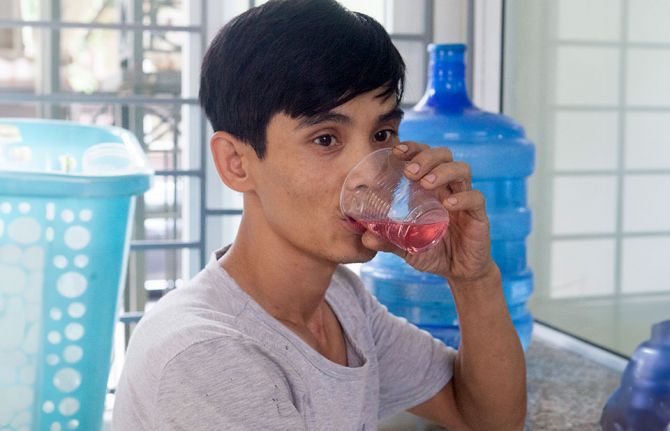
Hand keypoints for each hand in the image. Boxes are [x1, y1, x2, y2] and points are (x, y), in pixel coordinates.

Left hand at [361, 141, 497, 283]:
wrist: (459, 272)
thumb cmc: (433, 252)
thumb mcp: (407, 247)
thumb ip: (389, 240)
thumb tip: (365, 238)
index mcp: (430, 188)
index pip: (425, 156)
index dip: (413, 148)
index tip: (397, 152)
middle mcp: (448, 188)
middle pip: (444, 155)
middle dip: (426, 157)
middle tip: (410, 172)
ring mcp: (464, 199)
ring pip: (462, 170)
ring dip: (443, 171)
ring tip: (426, 183)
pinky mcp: (478, 216)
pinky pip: (476, 198)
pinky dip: (462, 197)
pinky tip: (447, 204)